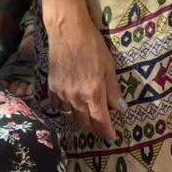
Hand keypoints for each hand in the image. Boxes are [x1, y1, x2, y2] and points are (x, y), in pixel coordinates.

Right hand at [46, 9, 119, 139]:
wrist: (68, 32)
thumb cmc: (92, 46)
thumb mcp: (109, 66)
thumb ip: (113, 90)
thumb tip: (120, 108)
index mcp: (93, 92)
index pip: (100, 120)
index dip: (107, 132)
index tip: (112, 138)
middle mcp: (76, 97)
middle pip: (85, 122)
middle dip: (95, 128)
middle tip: (102, 129)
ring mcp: (62, 93)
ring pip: (71, 117)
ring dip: (81, 122)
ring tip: (88, 121)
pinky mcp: (52, 88)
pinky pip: (59, 108)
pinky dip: (66, 112)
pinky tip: (72, 109)